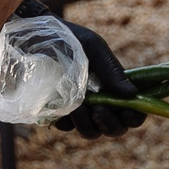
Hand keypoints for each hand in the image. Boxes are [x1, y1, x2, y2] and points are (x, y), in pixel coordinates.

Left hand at [51, 20, 145, 138]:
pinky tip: (62, 105)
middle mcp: (100, 100)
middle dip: (111, 124)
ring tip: (79, 106)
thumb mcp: (93, 48)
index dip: (135, 116)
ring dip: (88, 124)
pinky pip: (66, 127)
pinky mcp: (58, 112)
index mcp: (114, 85)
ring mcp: (79, 109)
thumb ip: (112, 71)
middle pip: (115, 128)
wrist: (33, 37)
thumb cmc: (69, 38)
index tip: (129, 112)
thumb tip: (133, 94)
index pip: (133, 110)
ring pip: (91, 132)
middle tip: (100, 109)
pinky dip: (67, 120)